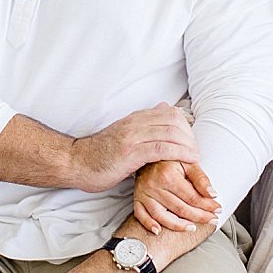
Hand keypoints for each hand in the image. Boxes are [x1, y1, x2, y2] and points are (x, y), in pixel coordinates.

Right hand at [72, 103, 198, 192]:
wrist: (76, 163)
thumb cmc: (99, 154)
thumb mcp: (123, 135)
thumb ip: (142, 126)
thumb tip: (162, 109)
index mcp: (134, 119)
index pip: (169, 113)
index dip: (186, 125)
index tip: (192, 140)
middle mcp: (135, 123)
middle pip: (174, 121)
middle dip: (190, 135)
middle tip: (197, 151)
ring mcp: (133, 137)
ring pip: (170, 133)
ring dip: (189, 145)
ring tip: (197, 156)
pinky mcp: (130, 153)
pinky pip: (162, 148)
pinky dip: (180, 153)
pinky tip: (190, 160)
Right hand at [134, 160, 220, 234]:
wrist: (151, 154)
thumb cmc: (171, 159)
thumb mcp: (188, 163)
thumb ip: (201, 179)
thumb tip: (213, 194)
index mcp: (168, 175)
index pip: (191, 196)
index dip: (207, 205)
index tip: (217, 209)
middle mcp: (154, 185)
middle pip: (179, 208)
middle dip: (199, 216)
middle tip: (212, 220)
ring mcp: (145, 193)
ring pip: (161, 215)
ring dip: (178, 225)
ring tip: (192, 228)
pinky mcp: (137, 198)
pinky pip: (141, 215)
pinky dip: (149, 224)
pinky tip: (159, 231)